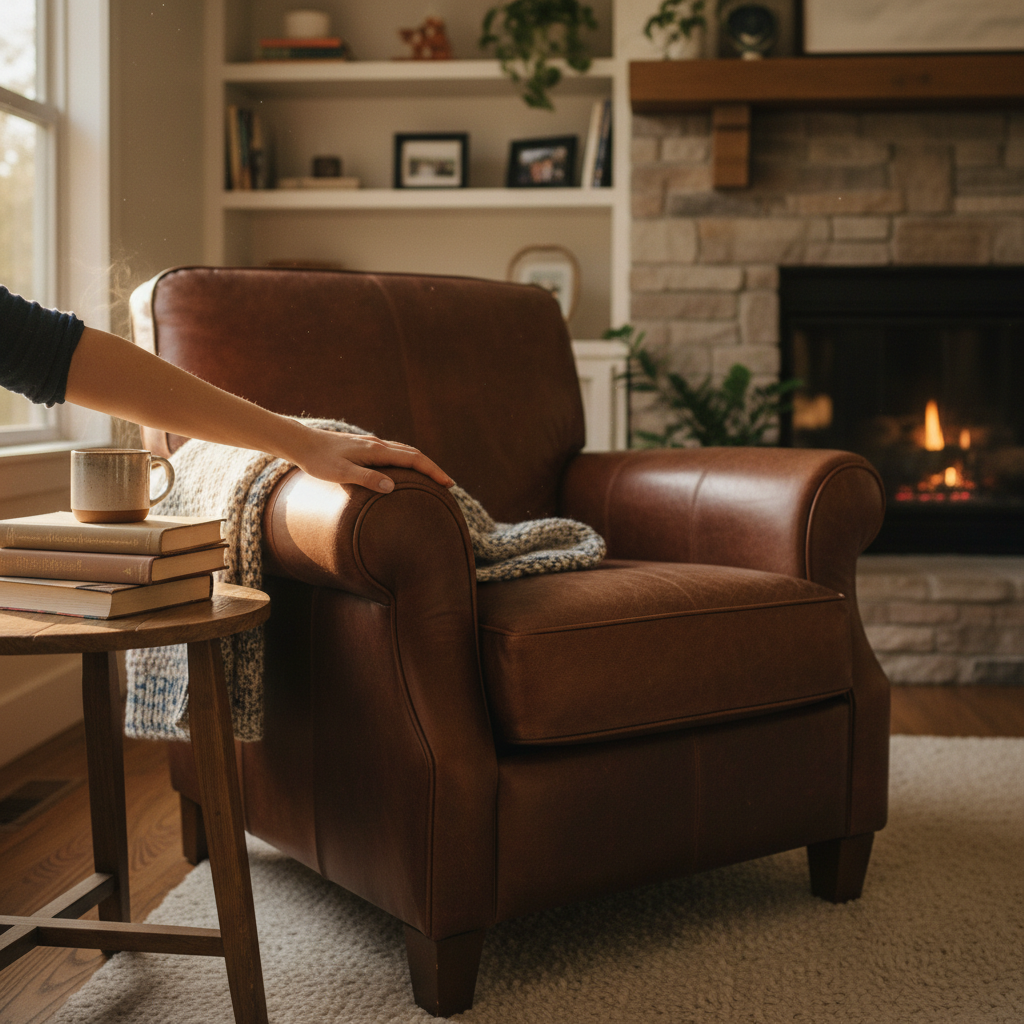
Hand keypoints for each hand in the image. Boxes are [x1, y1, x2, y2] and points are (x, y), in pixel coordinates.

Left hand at [289, 427, 453, 492]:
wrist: (300, 443)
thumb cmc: (318, 461)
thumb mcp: (341, 474)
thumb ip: (367, 479)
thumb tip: (392, 487)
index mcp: (376, 451)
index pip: (414, 459)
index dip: (432, 471)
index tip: (448, 483)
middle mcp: (378, 445)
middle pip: (413, 454)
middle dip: (432, 468)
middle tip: (447, 484)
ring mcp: (371, 445)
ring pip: (404, 451)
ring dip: (420, 464)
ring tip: (431, 478)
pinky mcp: (364, 447)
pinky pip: (393, 453)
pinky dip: (407, 461)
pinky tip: (403, 470)